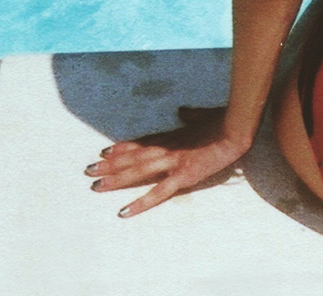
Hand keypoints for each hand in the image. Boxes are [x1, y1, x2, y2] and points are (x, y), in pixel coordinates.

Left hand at [84, 106, 251, 217]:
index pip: (139, 143)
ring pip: (137, 171)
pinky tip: (124, 211)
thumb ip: (189, 115)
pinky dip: (140, 202)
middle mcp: (165, 148)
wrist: (234, 130)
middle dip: (109, 165)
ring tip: (96, 186)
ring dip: (115, 178)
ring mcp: (172, 162)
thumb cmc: (221, 121)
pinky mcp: (182, 176)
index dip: (120, 148)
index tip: (103, 153)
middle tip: (88, 170)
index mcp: (170, 136)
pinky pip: (157, 192)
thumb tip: (182, 111)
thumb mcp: (202, 116)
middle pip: (132, 156)